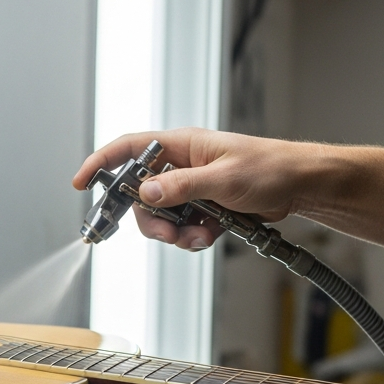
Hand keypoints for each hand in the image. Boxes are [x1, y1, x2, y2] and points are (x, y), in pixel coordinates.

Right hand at [72, 128, 331, 250]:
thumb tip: (146, 192)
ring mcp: (192, 187)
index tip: (81, 183)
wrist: (302, 186)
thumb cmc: (271, 167)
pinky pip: (182, 226)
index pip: (129, 148)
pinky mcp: (204, 207)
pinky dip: (191, 237)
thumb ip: (181, 186)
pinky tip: (209, 237)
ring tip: (198, 237)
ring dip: (174, 233)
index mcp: (182, 146)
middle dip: (151, 220)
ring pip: (161, 216)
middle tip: (168, 234)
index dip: (101, 163)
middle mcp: (182, 165)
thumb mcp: (223, 178)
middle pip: (141, 194)